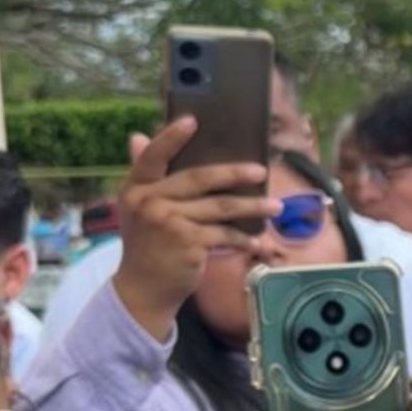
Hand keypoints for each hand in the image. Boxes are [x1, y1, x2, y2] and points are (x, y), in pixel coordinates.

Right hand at [112, 116, 280, 340]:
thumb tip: (138, 136)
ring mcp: (169, 222)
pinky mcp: (189, 243)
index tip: (192, 120)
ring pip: (220, 208)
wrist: (143, 289)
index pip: (153, 156)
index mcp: (136, 188)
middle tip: (260, 170)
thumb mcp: (139, 210)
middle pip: (198, 179)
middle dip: (233, 174)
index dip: (171, 137)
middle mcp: (149, 202)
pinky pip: (225, 235)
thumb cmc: (148, 246)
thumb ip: (146, 176)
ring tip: (275, 207)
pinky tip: (258, 242)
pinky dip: (244, 239)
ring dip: (252, 207)